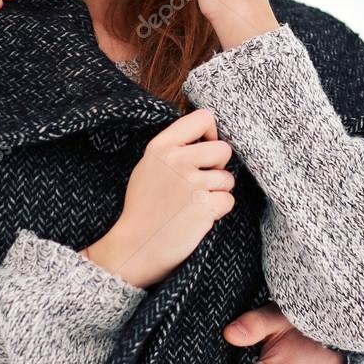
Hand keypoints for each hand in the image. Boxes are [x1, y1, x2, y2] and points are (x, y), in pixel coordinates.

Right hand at [91, 109, 234, 288]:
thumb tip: (208, 136)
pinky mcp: (204, 206)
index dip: (211, 134)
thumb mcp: (149, 166)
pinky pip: (228, 200)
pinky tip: (197, 217)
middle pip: (224, 149)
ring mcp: (191, 182)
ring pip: (228, 178)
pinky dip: (218, 211)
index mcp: (161, 146)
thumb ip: (174, 148)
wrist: (135, 246)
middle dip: (218, 168)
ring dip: (217, 193)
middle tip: (200, 183)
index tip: (204, 150)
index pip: (204, 117)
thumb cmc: (144, 208)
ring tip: (193, 204)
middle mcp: (176, 159)